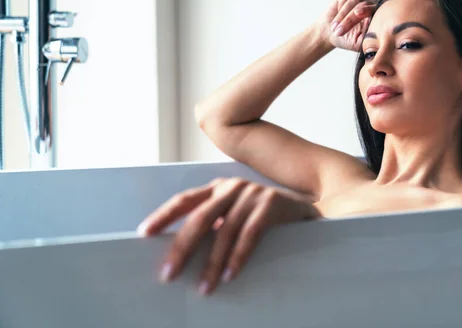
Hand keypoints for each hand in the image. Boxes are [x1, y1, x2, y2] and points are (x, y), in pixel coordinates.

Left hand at [137, 177, 320, 294]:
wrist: (304, 206)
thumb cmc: (264, 215)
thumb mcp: (235, 214)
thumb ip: (214, 223)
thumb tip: (184, 252)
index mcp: (218, 188)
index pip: (185, 200)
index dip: (164, 215)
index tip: (144, 234)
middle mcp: (232, 186)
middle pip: (200, 217)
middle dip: (182, 247)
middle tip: (169, 273)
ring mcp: (253, 193)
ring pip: (224, 230)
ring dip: (213, 262)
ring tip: (205, 287)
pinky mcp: (271, 203)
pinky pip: (250, 233)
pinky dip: (239, 256)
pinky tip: (231, 275)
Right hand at [315, 0, 377, 51]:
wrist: (330, 31)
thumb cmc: (346, 38)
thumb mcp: (357, 43)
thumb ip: (366, 35)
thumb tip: (371, 21)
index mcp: (377, 16)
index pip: (375, 11)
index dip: (366, 11)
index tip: (357, 15)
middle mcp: (372, 5)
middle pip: (364, 5)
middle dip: (349, 18)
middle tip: (339, 30)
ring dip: (343, 13)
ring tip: (335, 25)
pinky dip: (341, 1)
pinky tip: (338, 10)